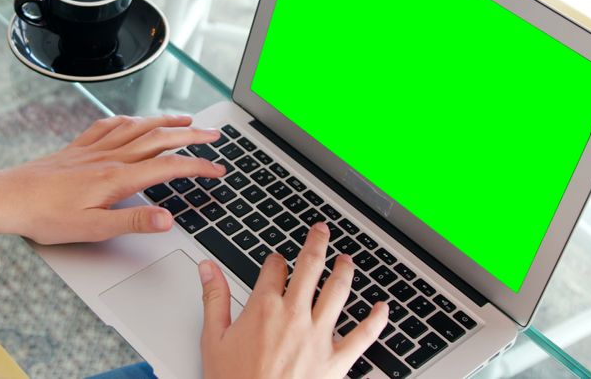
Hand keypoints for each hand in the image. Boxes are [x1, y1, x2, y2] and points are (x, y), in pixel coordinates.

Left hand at [0, 114, 224, 243]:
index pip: (168, 167)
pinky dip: (130, 120)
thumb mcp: (92, 229)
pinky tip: (134, 120)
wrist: (8, 198)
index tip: (217, 170)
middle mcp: (109, 157)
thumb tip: (167, 220)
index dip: (197, 167)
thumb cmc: (45, 217)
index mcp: (117, 178)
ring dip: (166, 121)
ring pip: (138, 127)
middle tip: (214, 135)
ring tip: (186, 120)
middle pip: (160, 139)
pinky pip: (110, 125)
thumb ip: (133, 222)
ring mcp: (93, 149)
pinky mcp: (78, 148)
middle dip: (191, 135)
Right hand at [198, 223, 390, 378]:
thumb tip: (207, 268)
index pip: (274, 269)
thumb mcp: (213, 340)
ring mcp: (319, 336)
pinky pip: (363, 335)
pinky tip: (382, 308)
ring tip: (347, 260)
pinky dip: (376, 319)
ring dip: (344, 271)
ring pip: (338, 291)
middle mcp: (295, 315)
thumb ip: (213, 299)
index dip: (275, 260)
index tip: (276, 261)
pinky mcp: (337, 360)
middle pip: (310, 267)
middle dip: (317, 244)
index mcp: (264, 308)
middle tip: (322, 231)